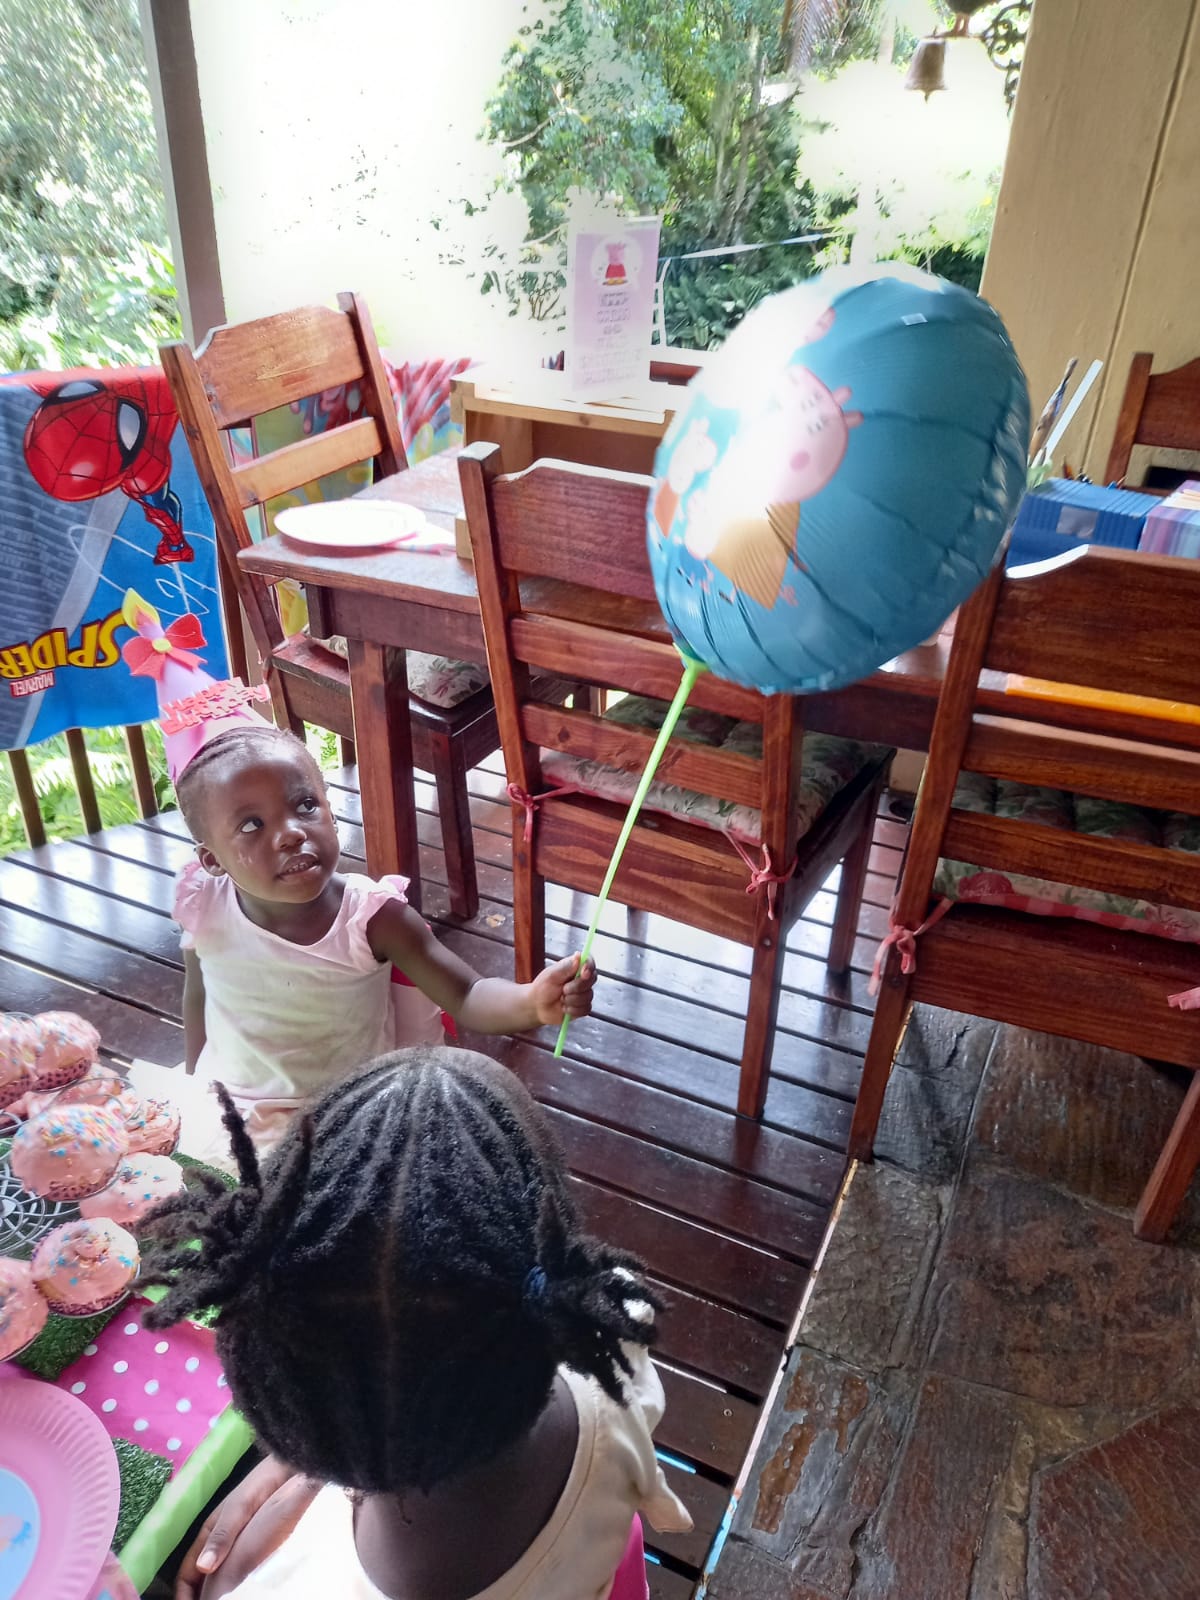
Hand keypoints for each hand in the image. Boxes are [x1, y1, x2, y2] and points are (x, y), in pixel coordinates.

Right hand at [174, 1454, 317, 1599]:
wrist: (288, 1469)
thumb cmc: (261, 1485)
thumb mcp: (239, 1509)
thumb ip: (222, 1536)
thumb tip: (203, 1567)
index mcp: (208, 1533)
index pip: (187, 1572)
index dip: (184, 1593)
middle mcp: (218, 1541)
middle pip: (200, 1577)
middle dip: (200, 1596)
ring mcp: (235, 1543)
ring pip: (218, 1575)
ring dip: (216, 1591)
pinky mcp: (253, 1544)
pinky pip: (237, 1570)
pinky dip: (234, 1584)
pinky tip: (241, 1592)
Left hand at [529, 953, 596, 1026]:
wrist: (537, 1007)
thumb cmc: (542, 988)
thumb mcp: (551, 975)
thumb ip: (566, 966)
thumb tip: (579, 956)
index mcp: (574, 967)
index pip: (589, 962)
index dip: (589, 967)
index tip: (583, 973)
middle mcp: (581, 979)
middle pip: (592, 979)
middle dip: (577, 987)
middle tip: (563, 990)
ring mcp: (583, 993)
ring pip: (588, 996)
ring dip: (572, 1000)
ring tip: (561, 999)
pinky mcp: (583, 1007)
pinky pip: (586, 1008)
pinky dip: (573, 1010)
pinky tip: (564, 1008)